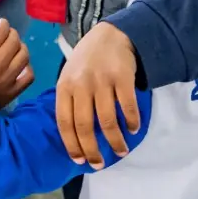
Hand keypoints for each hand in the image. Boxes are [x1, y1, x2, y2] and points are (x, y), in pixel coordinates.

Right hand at [0, 19, 32, 106]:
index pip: (1, 31)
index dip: (3, 24)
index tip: (1, 24)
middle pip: (14, 40)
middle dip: (11, 33)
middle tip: (6, 35)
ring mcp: (7, 80)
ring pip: (24, 55)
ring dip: (20, 47)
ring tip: (13, 49)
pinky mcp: (13, 92)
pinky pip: (29, 75)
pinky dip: (27, 67)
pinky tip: (19, 65)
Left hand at [55, 22, 140, 168]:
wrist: (109, 35)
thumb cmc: (86, 61)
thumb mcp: (69, 77)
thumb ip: (69, 101)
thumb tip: (73, 137)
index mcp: (64, 86)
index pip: (64, 122)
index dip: (71, 144)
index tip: (79, 161)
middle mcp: (80, 84)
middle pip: (84, 125)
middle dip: (92, 150)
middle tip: (99, 164)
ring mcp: (101, 80)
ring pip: (107, 120)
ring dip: (115, 141)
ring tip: (121, 151)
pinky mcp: (122, 77)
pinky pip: (127, 106)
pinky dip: (131, 122)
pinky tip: (133, 129)